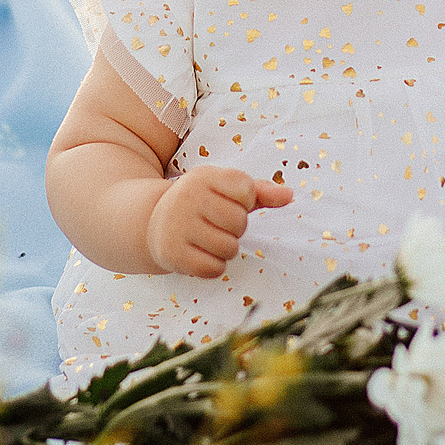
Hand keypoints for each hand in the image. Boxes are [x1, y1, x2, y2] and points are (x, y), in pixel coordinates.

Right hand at [146, 166, 291, 277]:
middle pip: (239, 222)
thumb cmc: (201, 204)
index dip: (244, 202)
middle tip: (216, 224)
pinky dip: (213, 266)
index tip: (226, 201)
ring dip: (225, 249)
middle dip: (235, 228)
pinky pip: (214, 269)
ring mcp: (177, 226)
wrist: (154, 222)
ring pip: (228, 248)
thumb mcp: (225, 189)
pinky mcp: (172, 253)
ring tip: (209, 239)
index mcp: (204, 176)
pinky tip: (200, 253)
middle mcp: (187, 197)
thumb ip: (260, 191)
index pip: (247, 190)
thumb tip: (289, 195)